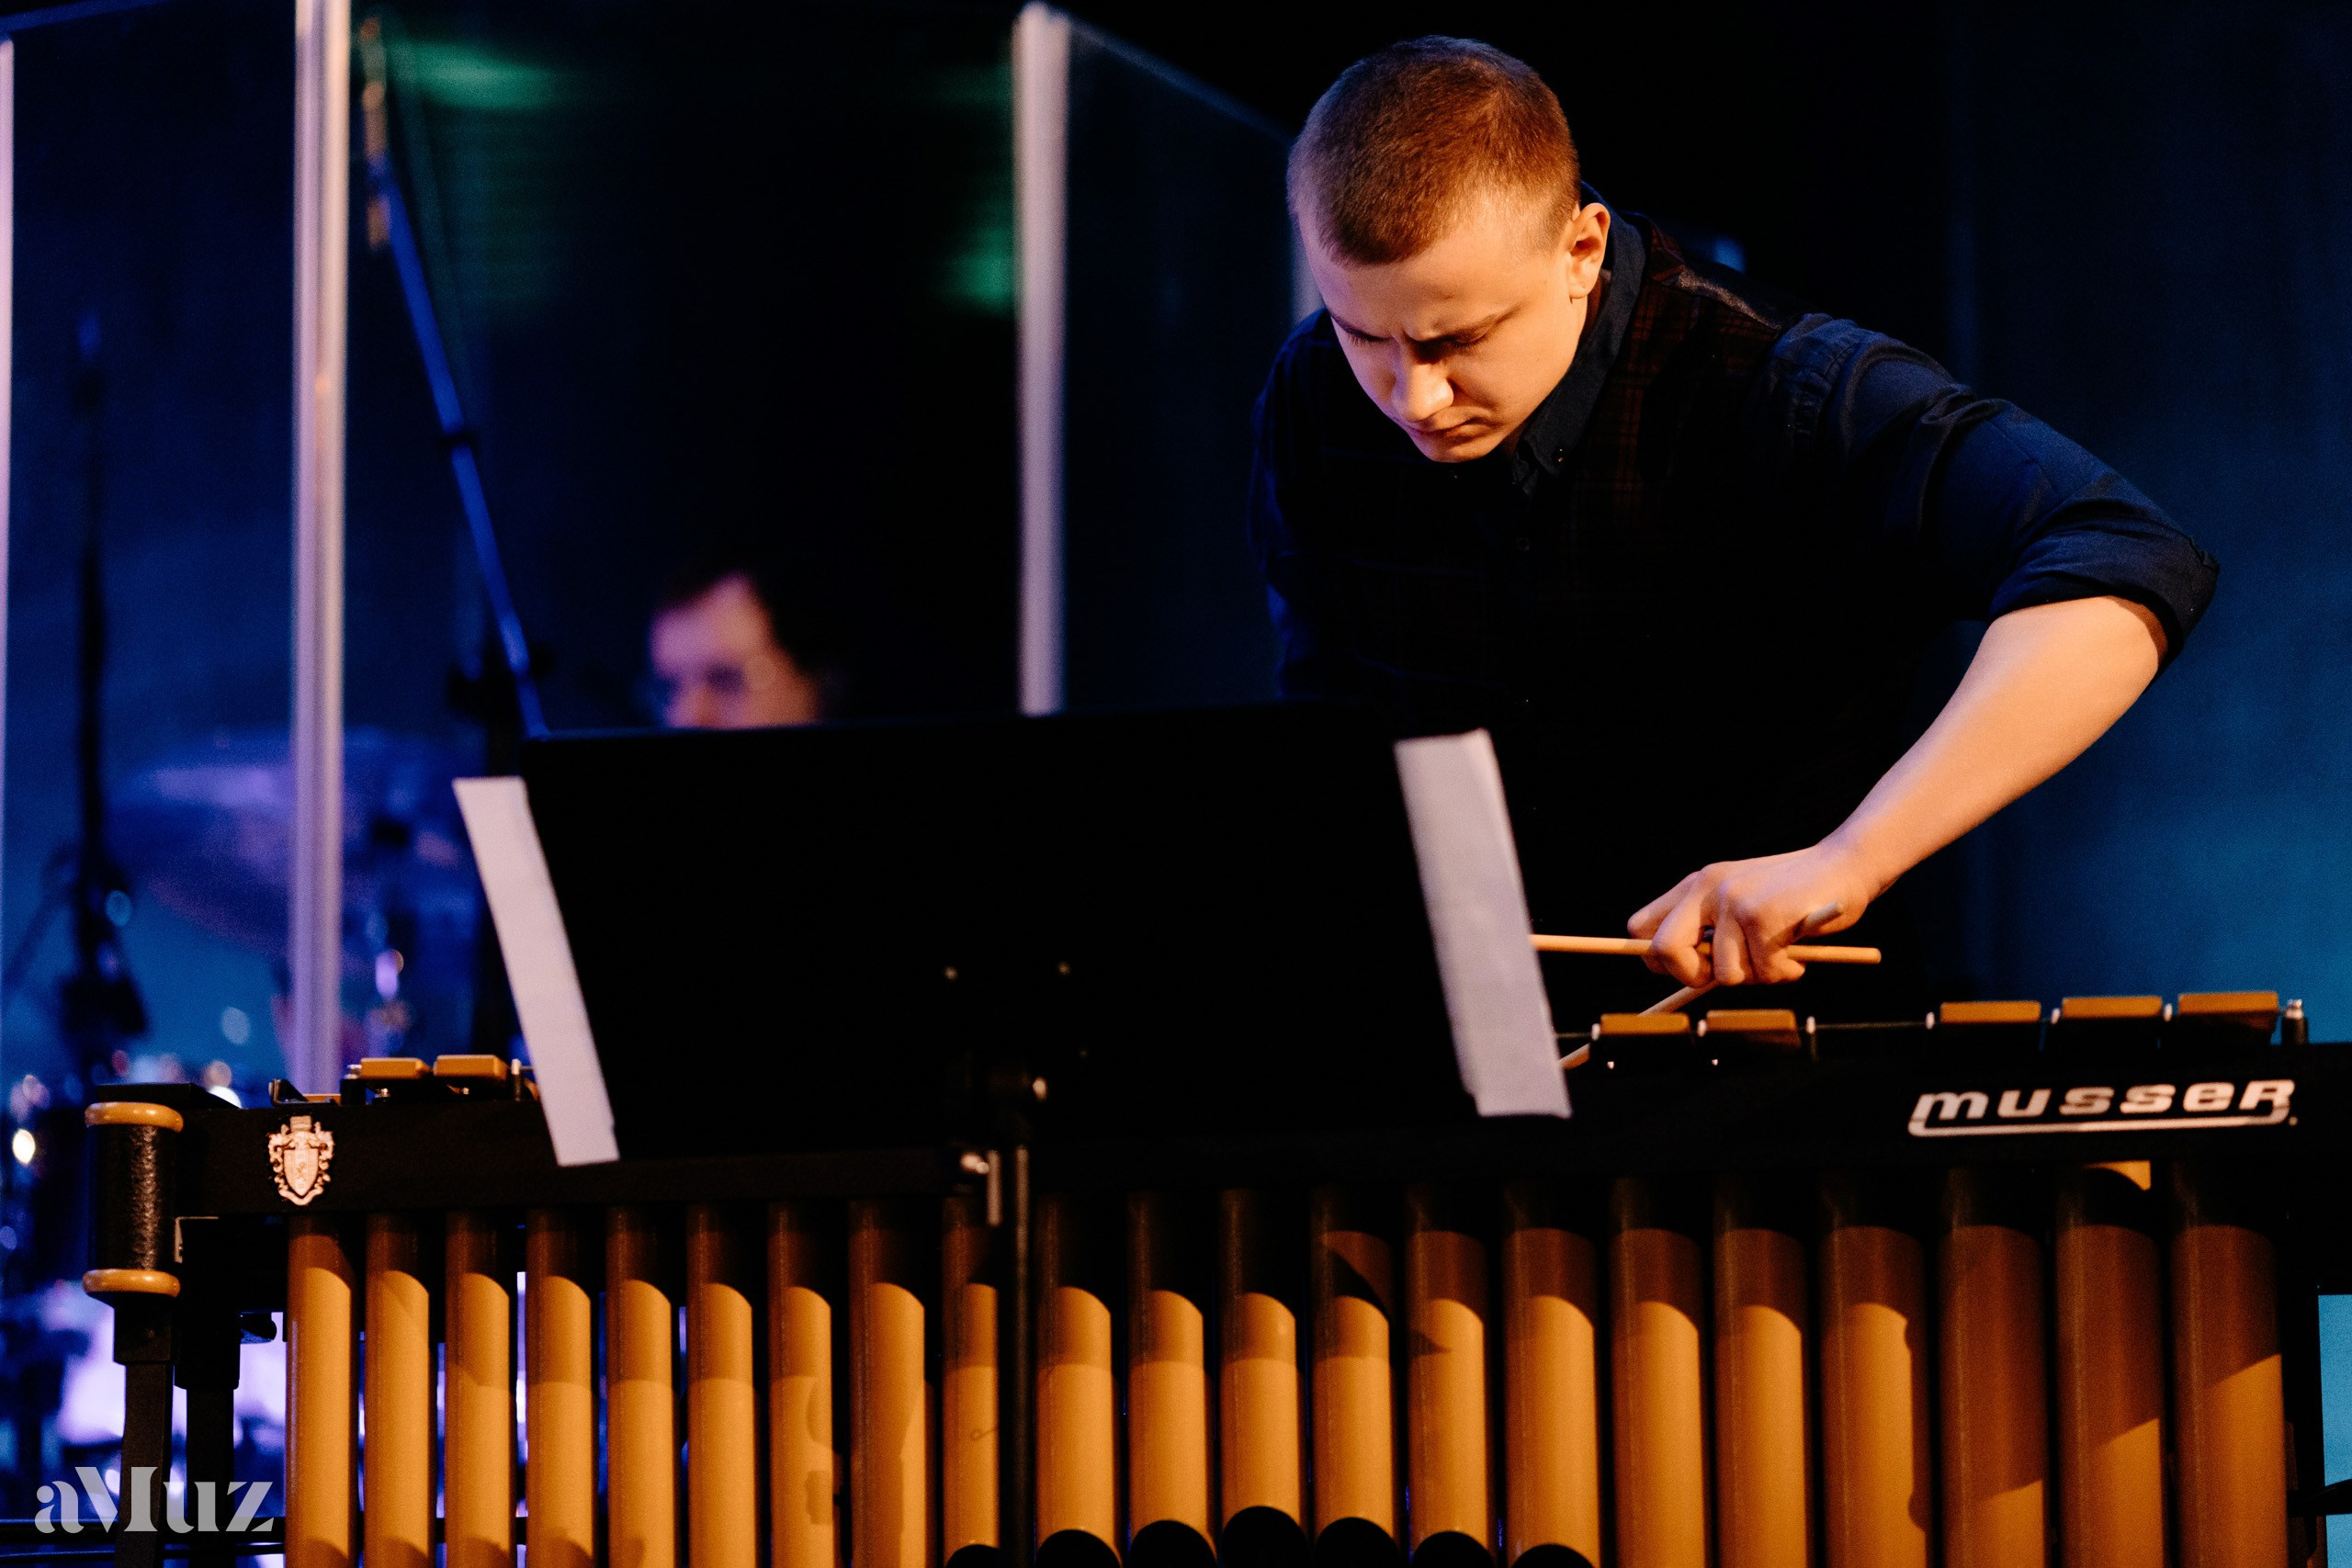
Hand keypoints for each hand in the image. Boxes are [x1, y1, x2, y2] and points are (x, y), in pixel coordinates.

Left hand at [1627, 841, 1884, 987]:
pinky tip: (1797, 952)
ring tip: (1779, 955)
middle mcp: (1708, 889)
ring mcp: (1734, 901)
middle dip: (1691, 977)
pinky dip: (1786, 973)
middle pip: (1663, 951)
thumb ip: (1713, 933)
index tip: (1689, 970)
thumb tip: (1690, 981)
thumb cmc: (1795, 895)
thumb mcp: (1743, 905)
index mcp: (1696, 885)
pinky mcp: (1762, 916)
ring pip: (1725, 974)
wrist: (1844, 864)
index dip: (1656, 959)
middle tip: (1727, 976)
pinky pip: (1765, 972)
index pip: (1640, 927)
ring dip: (1758, 977)